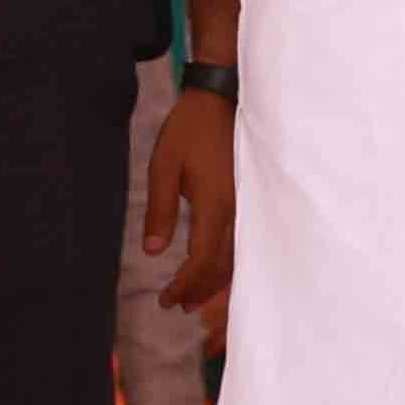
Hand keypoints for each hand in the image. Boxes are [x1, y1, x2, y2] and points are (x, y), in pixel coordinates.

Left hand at [144, 84, 236, 309]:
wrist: (222, 98)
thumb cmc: (190, 130)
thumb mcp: (163, 165)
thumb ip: (159, 209)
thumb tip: (152, 251)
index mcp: (214, 205)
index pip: (201, 260)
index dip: (184, 285)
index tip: (165, 300)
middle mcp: (238, 212)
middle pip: (222, 268)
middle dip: (198, 291)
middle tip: (174, 305)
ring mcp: (249, 207)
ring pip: (237, 260)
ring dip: (215, 284)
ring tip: (192, 299)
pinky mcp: (251, 201)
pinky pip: (244, 245)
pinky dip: (229, 266)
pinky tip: (216, 271)